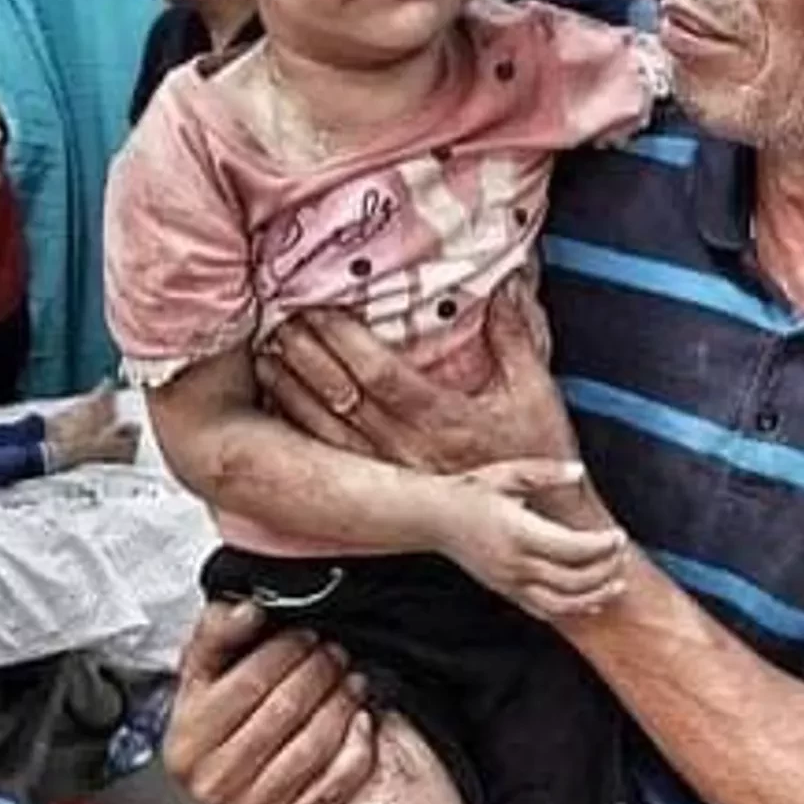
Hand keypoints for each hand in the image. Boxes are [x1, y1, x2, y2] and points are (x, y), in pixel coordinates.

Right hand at [161, 603, 375, 803]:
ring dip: (342, 705)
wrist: (219, 783)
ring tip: (351, 680)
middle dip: (318, 673)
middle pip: (284, 713)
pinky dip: (356, 750)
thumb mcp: (201, 675)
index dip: (285, 652)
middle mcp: (211, 782)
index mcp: (186, 740)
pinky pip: (333, 788)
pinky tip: (360, 723)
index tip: (306, 634)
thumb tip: (246, 610)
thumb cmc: (213, 723)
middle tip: (335, 654)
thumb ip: (217, 633)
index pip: (247, 684)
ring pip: (312, 748)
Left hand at [259, 275, 575, 473]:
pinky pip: (330, 457)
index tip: (319, 305)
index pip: (380, 375)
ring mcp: (393, 472)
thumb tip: (506, 283)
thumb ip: (515, 335)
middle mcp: (409, 449)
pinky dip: (300, 428)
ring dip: (291, 391)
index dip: (345, 340)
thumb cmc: (539, 453)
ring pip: (326, 431)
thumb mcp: (534, 390)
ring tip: (262, 354)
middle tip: (276, 318)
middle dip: (306, 356)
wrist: (541, 521)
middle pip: (343, 398)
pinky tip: (276, 403)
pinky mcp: (385, 486)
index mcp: (443, 421)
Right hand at [428, 458, 627, 618]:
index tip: (619, 534)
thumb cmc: (470, 491)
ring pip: (562, 604)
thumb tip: (579, 472)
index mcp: (519, 533)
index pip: (572, 548)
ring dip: (595, 597)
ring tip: (618, 584)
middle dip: (605, 569)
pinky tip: (592, 603)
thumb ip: (545, 473)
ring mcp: (510, 583)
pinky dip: (572, 611)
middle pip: (573, 579)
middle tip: (622, 553)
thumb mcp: (507, 474)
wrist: (433, 518)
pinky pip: (544, 611)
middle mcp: (516, 564)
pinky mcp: (506, 592)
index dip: (602, 545)